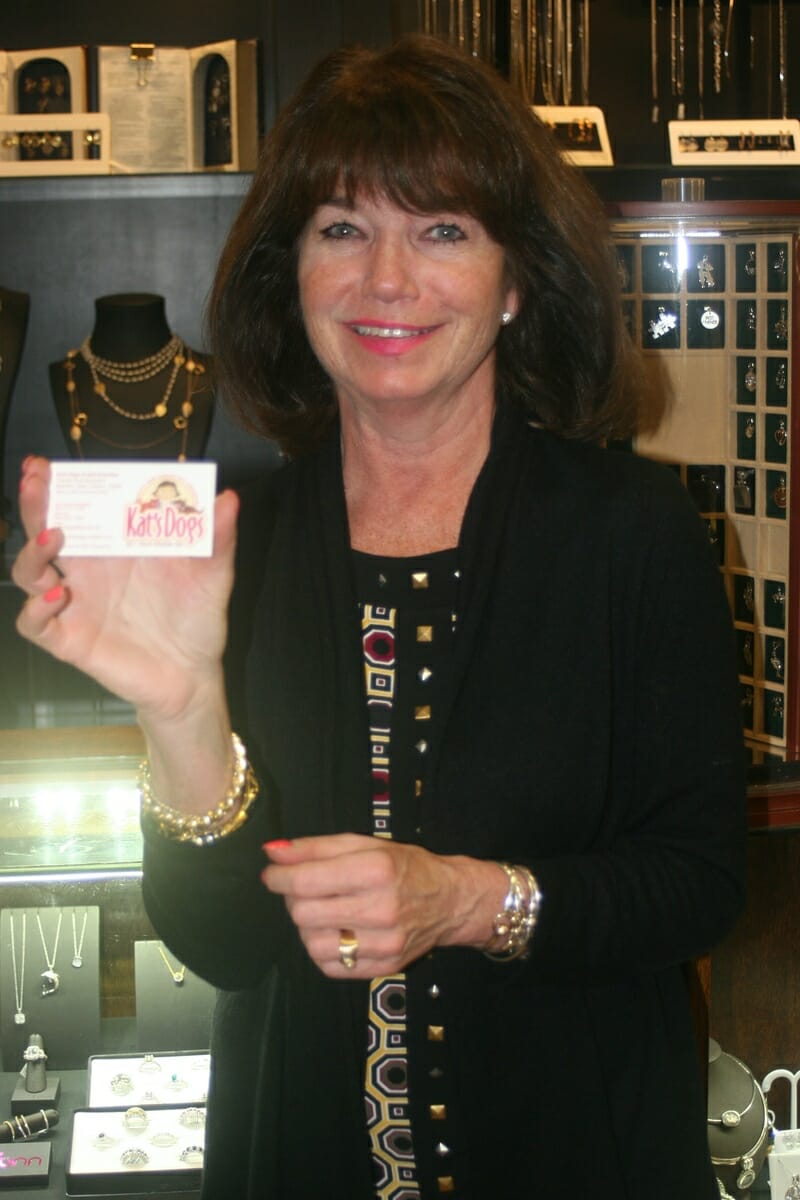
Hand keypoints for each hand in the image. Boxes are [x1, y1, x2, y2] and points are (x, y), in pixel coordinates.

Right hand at [11, 456, 238, 725]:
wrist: (194, 674)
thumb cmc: (197, 618)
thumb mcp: (212, 575)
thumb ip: (218, 538)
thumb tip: (229, 497)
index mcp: (113, 548)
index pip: (76, 508)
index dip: (56, 486)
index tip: (44, 464)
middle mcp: (87, 571)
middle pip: (42, 531)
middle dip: (34, 503)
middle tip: (35, 480)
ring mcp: (74, 604)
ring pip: (28, 573)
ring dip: (32, 553)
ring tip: (55, 537)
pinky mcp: (70, 639)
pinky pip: (34, 624)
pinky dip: (36, 609)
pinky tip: (60, 596)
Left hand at [262, 834, 504, 978]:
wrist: (450, 901)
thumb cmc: (406, 867)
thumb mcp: (365, 844)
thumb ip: (316, 847)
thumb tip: (273, 852)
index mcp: (375, 870)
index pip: (306, 880)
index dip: (278, 877)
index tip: (272, 873)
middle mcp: (381, 909)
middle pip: (304, 914)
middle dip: (291, 899)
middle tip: (301, 889)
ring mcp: (383, 943)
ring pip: (312, 944)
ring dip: (305, 926)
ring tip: (320, 912)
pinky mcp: (383, 967)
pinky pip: (331, 966)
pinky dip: (322, 949)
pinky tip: (334, 931)